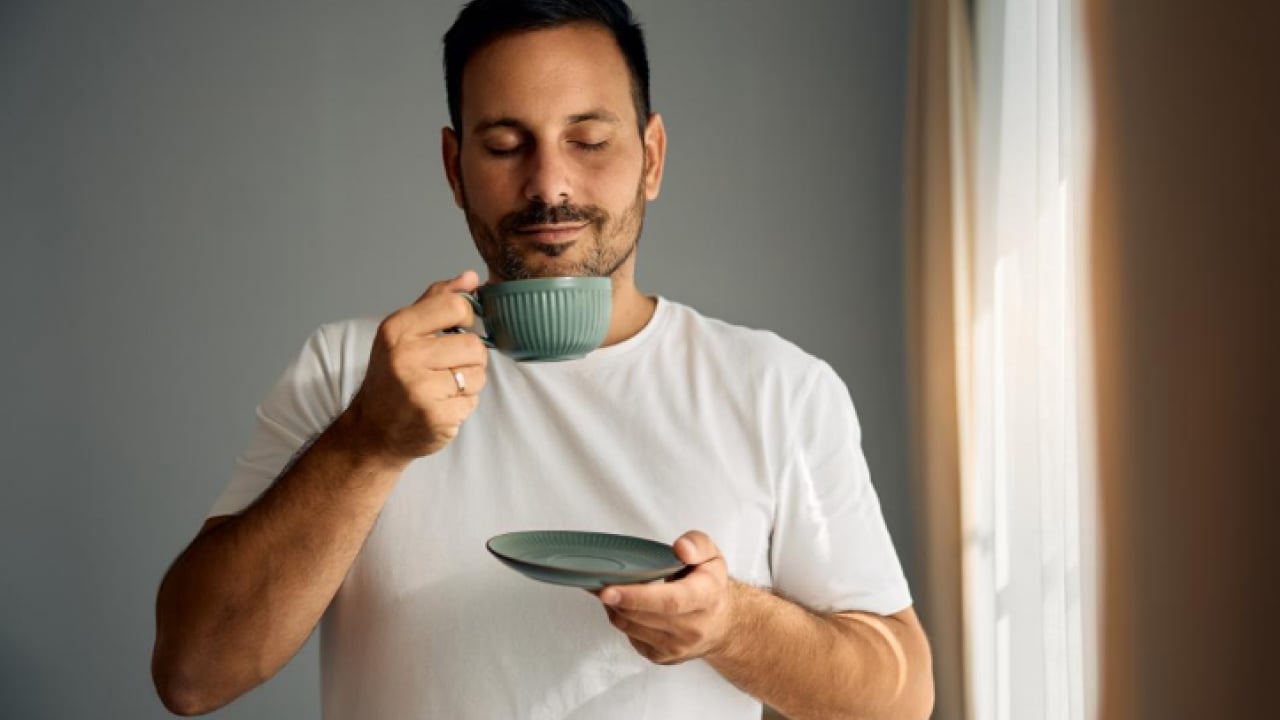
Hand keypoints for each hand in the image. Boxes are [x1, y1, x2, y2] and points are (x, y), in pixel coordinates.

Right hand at [340, 270, 488, 465]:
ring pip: (478, 374)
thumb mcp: (403, 331)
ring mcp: (420, 390)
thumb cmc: (391, 375)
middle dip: (469, 357)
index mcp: (397, 329)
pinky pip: (472, 401)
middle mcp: (405, 357)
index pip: (456, 306)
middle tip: (447, 367)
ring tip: (442, 387)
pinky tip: (440, 406)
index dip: (466, 317)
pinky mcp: (435, 417)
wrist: (372, 430)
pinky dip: (462, 405)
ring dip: (468, 382)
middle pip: (474, 345)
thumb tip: (471, 277)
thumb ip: (437, 300)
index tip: (455, 329)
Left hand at [598, 531, 737, 664]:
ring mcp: (677, 647)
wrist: (722, 624)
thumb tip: (680, 548)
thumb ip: (697, 544)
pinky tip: (622, 605)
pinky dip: (621, 618)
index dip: (636, 596)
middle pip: (644, 616)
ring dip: (614, 608)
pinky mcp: (662, 657)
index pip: (670, 601)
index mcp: (706, 597)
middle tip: (596, 581)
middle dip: (616, 600)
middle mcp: (694, 628)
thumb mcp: (712, 556)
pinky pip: (630, 637)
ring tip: (607, 589)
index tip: (608, 590)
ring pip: (631, 627)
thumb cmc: (710, 585)